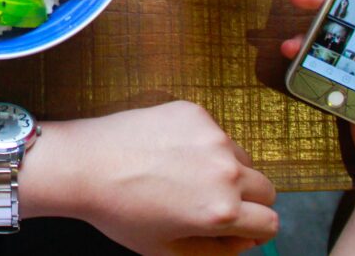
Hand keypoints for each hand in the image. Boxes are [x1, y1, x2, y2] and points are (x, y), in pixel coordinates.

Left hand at [35, 101, 277, 254]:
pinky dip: (201, 143)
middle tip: (210, 201)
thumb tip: (244, 239)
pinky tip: (168, 151)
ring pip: (241, 158)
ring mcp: (212, 137)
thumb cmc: (119, 212)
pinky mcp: (195, 113)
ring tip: (183, 175)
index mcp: (223, 211)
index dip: (254, 229)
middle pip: (265, 188)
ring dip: (226, 169)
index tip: (236, 226)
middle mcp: (226, 172)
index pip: (270, 222)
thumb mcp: (167, 249)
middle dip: (247, 200)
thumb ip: (216, 251)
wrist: (84, 165)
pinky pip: (214, 133)